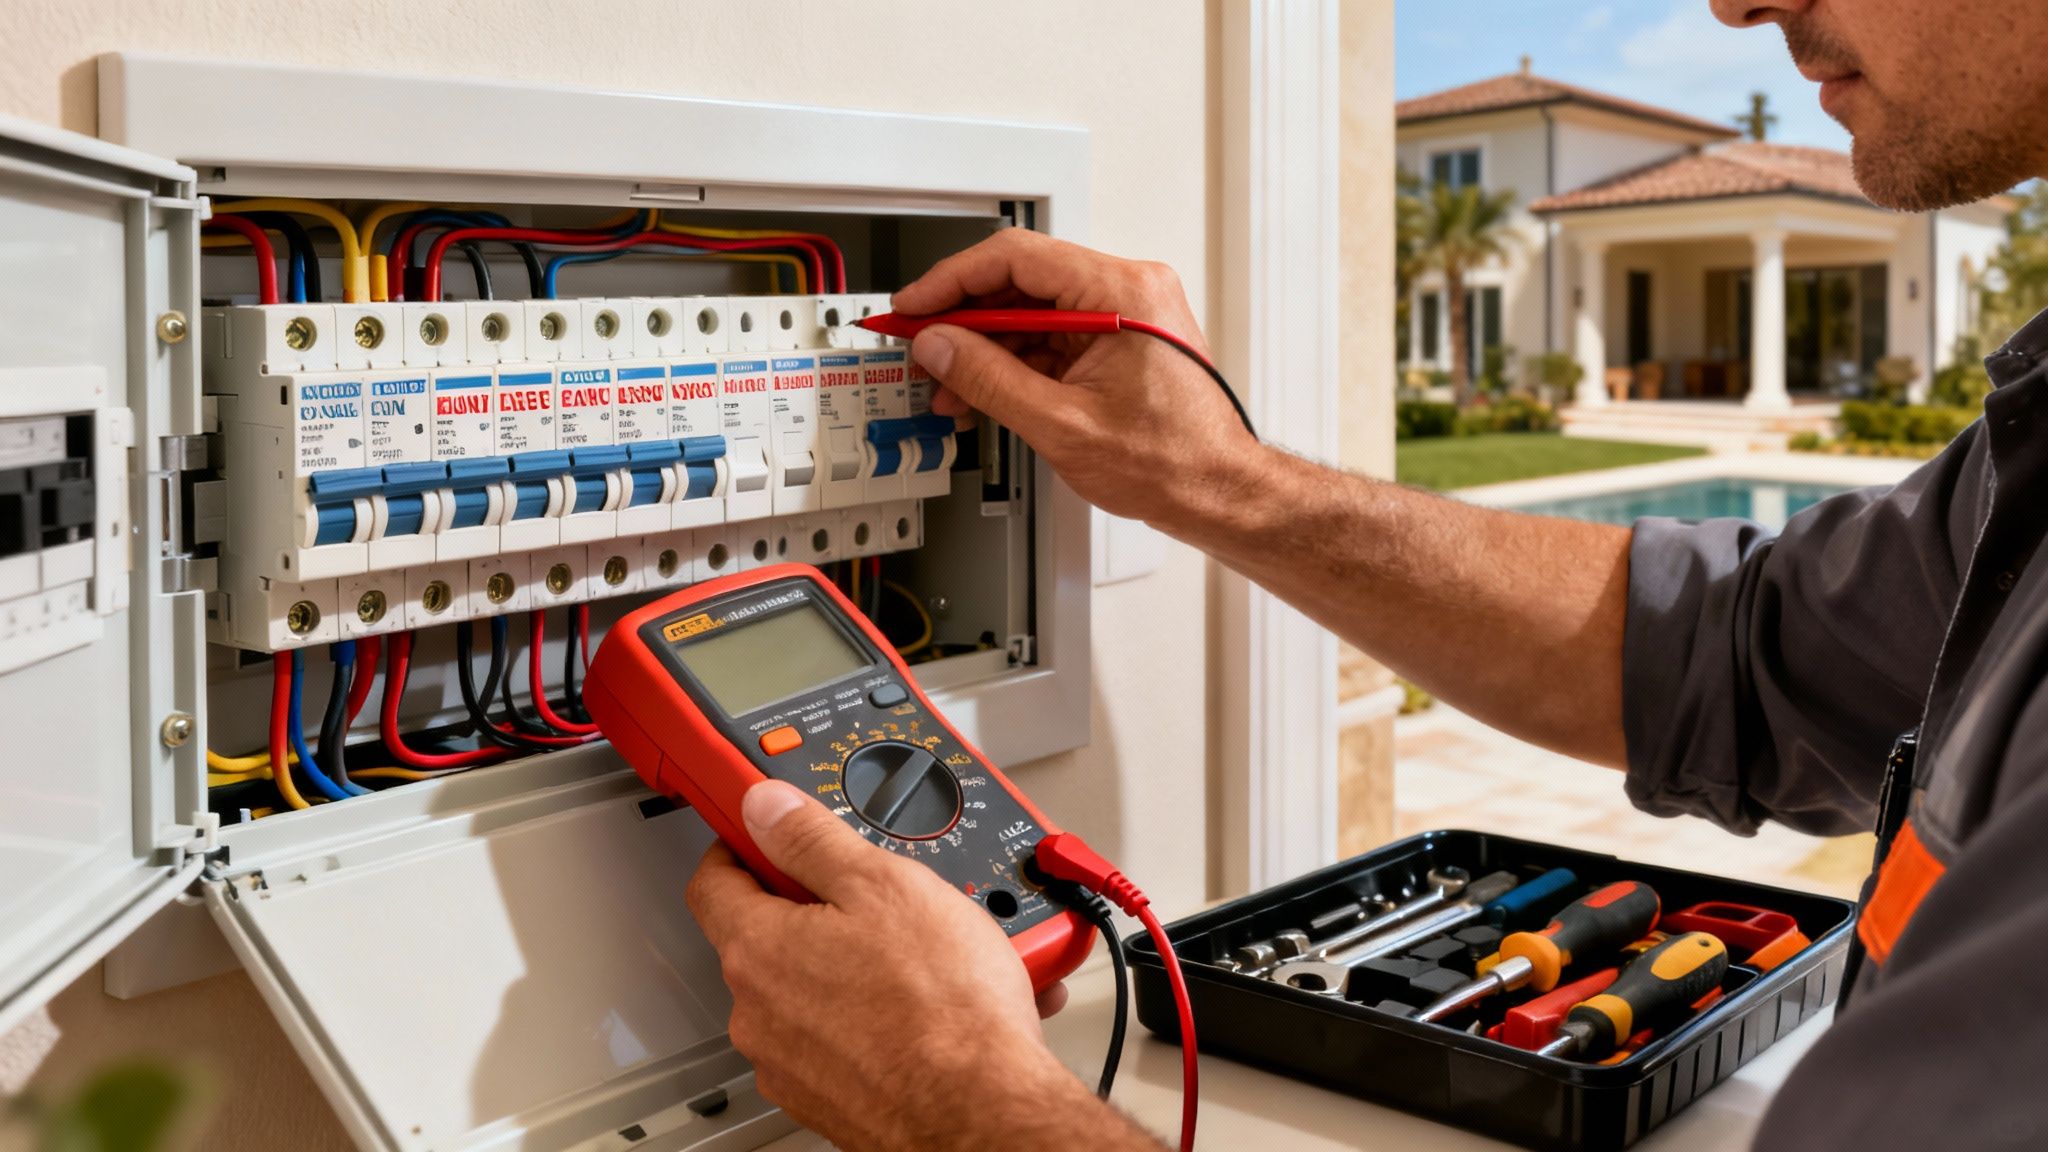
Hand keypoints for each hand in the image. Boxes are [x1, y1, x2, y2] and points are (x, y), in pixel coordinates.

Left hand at [687, 781, 1103, 1149]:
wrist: (981, 1111)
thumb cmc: (941, 1009)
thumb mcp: (884, 884)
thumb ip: (814, 839)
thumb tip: (767, 806)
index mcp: (759, 948)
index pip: (715, 880)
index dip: (742, 844)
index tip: (771, 833)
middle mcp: (759, 1013)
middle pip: (770, 936)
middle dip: (822, 908)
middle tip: (879, 894)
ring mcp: (791, 1063)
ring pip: (815, 991)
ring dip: (860, 965)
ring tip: (932, 955)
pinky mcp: (831, 1099)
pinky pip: (849, 1038)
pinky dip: (884, 1016)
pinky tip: (940, 1004)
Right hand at [893, 228, 1265, 528]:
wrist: (1217, 493)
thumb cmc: (1172, 463)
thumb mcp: (1061, 424)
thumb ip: (990, 378)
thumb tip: (940, 346)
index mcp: (1122, 293)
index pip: (1016, 258)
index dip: (953, 281)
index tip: (915, 307)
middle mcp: (1129, 290)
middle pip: (1022, 282)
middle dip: (964, 321)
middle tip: (921, 347)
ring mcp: (1127, 314)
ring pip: (1033, 313)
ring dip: (986, 348)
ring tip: (948, 387)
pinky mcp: (1122, 341)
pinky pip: (1054, 336)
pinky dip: (1016, 363)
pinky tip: (983, 391)